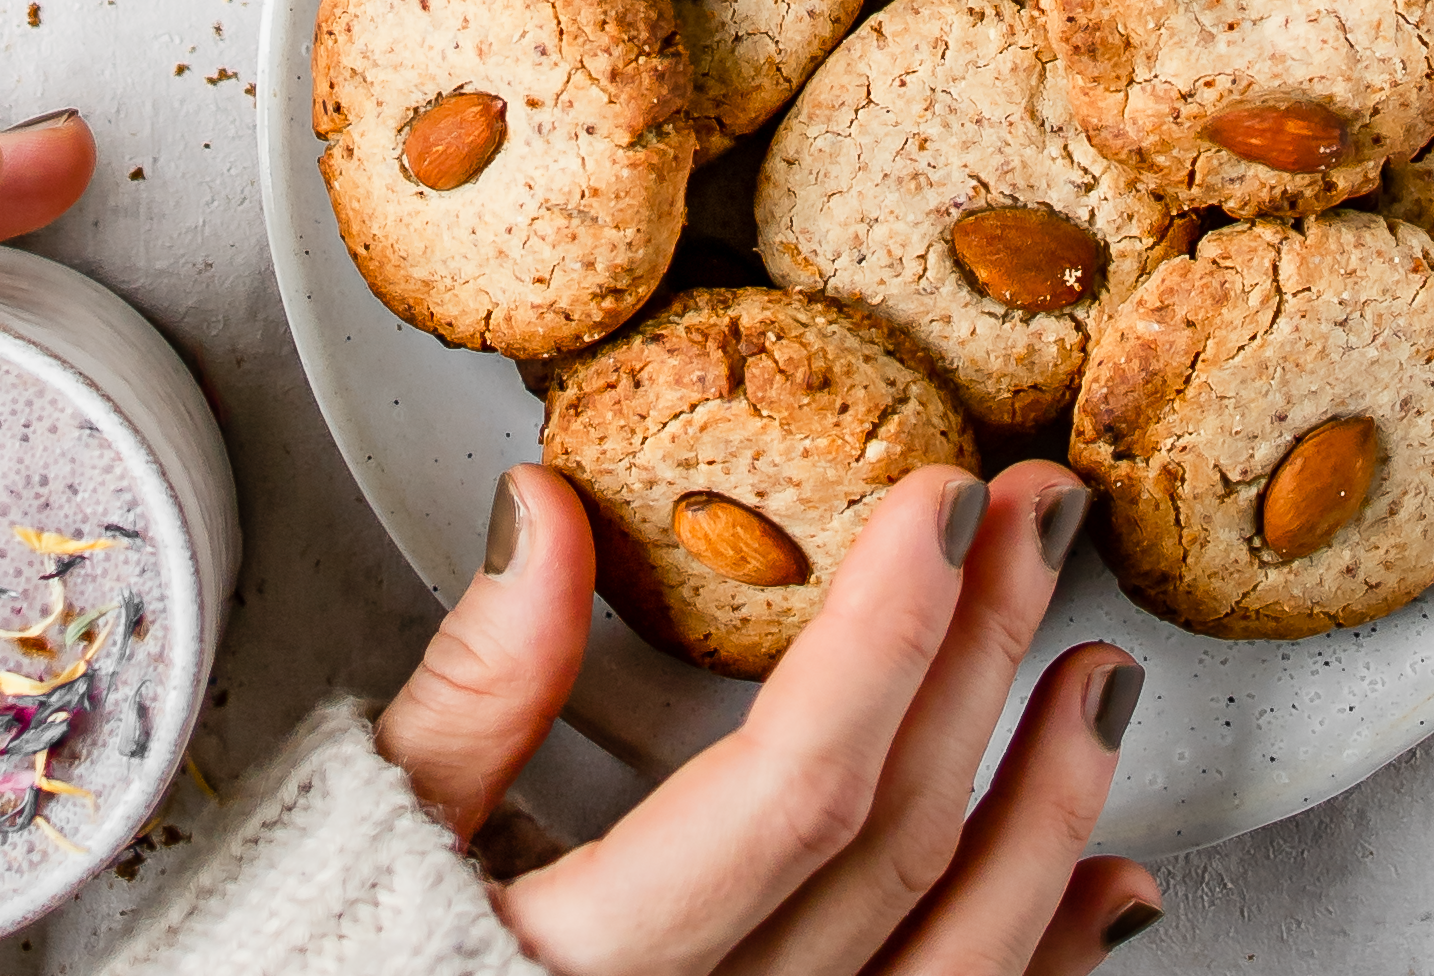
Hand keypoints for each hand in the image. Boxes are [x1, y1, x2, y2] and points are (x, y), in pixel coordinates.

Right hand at [376, 462, 1161, 974]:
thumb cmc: (328, 949)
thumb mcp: (370, 818)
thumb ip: (468, 686)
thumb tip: (543, 510)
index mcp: (581, 965)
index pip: (791, 789)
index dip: (889, 635)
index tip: (944, 503)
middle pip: (892, 847)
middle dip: (983, 663)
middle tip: (1038, 525)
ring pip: (952, 961)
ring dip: (1048, 810)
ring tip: (1099, 680)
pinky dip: (1042, 959)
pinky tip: (1106, 883)